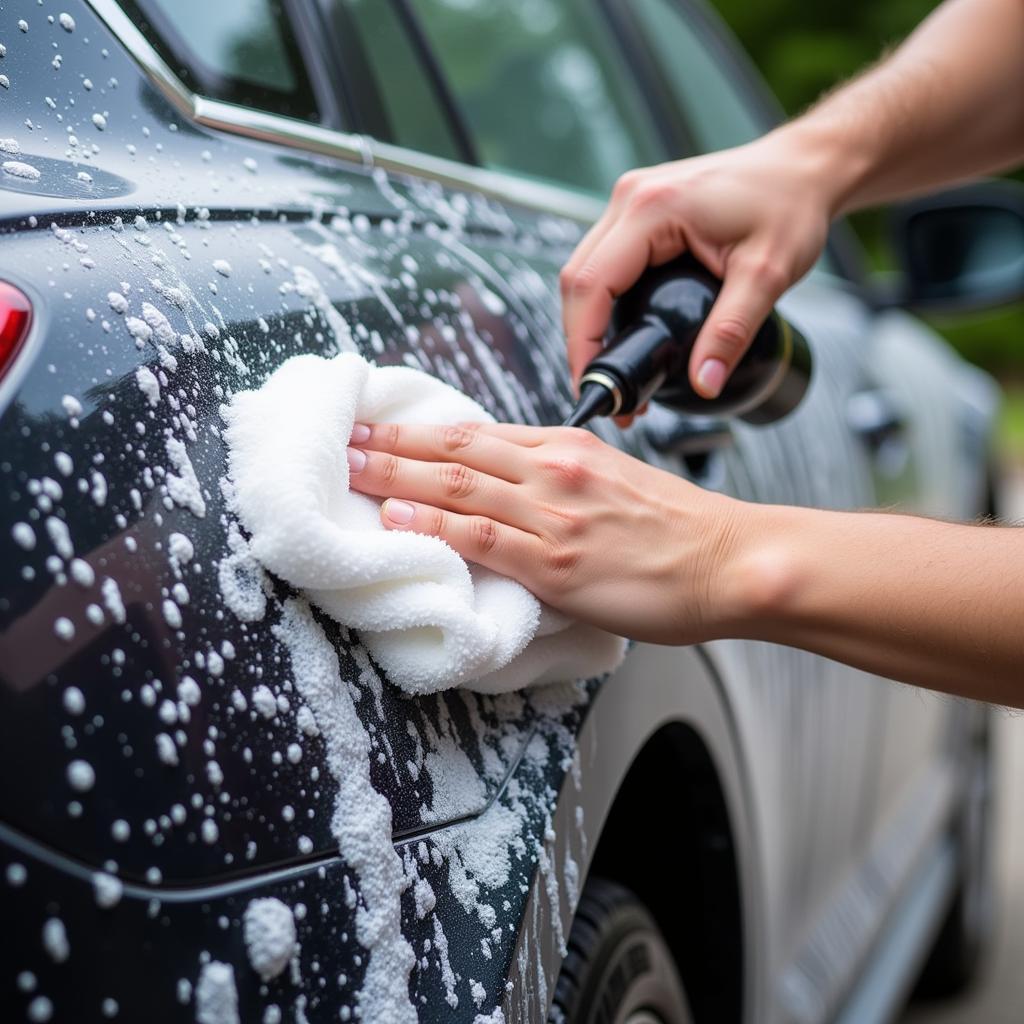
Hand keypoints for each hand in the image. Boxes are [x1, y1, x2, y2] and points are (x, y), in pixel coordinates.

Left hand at [346, 421, 745, 644]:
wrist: (729, 561)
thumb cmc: (676, 526)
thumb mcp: (614, 479)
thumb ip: (558, 475)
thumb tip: (504, 483)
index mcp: (565, 448)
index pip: (475, 431)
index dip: (416, 429)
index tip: (374, 427)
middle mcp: (553, 470)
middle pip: (454, 450)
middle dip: (390, 445)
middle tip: (340, 442)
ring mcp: (554, 515)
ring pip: (458, 487)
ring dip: (396, 478)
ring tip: (350, 473)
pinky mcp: (558, 563)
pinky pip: (484, 539)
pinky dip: (436, 526)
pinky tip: (400, 519)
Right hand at [560, 133, 832, 404]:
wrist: (803, 169)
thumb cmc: (790, 206)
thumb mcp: (767, 275)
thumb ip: (732, 332)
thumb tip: (704, 383)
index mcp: (652, 208)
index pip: (591, 285)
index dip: (583, 342)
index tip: (596, 386)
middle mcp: (631, 197)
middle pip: (577, 280)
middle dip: (581, 341)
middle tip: (606, 392)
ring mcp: (630, 200)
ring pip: (585, 271)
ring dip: (588, 323)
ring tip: (614, 371)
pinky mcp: (638, 210)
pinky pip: (603, 261)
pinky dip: (603, 302)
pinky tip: (622, 334)